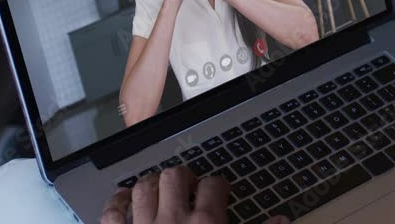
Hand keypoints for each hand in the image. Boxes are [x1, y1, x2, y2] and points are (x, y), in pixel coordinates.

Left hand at [100, 166, 289, 223]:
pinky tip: (124, 200)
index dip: (218, 185)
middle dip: (184, 177)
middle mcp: (173, 219)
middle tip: (189, 187)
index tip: (219, 191)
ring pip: (144, 188)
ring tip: (160, 189)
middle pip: (176, 176)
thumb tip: (282, 220)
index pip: (214, 185)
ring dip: (152, 184)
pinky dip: (117, 203)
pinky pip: (112, 212)